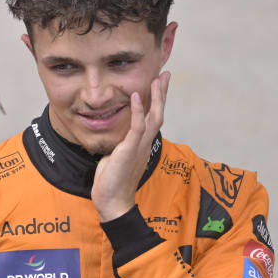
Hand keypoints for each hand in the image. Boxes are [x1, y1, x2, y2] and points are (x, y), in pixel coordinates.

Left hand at [91, 71, 169, 222]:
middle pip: (158, 113)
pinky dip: (137, 111)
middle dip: (162, 93)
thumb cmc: (112, 182)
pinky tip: (136, 96)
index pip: (152, 118)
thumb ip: (120, 145)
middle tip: (165, 74)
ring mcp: (139, 146)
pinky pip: (136, 127)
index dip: (156, 101)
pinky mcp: (129, 150)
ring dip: (155, 98)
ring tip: (156, 79)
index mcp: (141, 145)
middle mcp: (144, 144)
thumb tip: (117, 139)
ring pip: (153, 117)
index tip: (158, 84)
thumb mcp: (116, 157)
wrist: (113, 202)